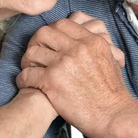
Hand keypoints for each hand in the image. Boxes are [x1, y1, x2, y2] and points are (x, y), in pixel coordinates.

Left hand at [17, 19, 133, 137]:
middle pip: (44, 33)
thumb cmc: (112, 92)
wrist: (113, 114)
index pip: (62, 24)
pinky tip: (26, 83)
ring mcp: (63, 63)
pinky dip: (23, 79)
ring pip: (32, 52)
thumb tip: (83, 40)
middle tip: (35, 54)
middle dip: (35, 42)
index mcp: (91, 41)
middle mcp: (77, 48)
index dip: (51, 31)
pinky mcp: (52, 80)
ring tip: (29, 69)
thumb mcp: (111, 59)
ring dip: (27, 61)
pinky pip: (27, 74)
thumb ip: (95, 46)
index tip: (48, 42)